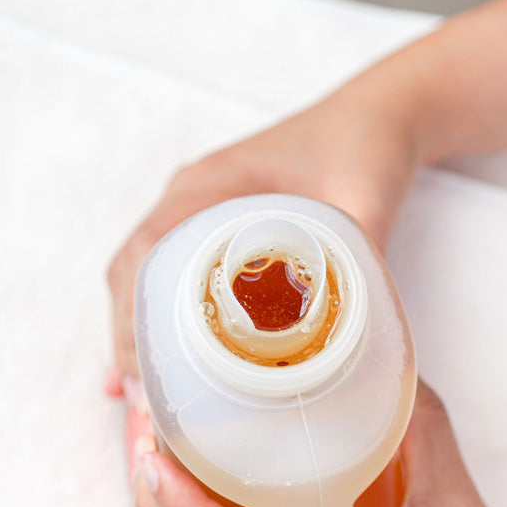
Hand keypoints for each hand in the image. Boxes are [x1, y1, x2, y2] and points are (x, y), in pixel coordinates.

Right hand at [107, 84, 420, 378]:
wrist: (379, 114)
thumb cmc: (365, 147)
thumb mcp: (362, 205)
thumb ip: (357, 263)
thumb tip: (346, 343)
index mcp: (215, 180)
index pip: (147, 246)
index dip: (132, 309)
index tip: (138, 364)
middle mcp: (196, 189)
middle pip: (134, 263)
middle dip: (127, 329)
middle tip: (140, 392)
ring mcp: (202, 199)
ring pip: (144, 265)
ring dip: (136, 320)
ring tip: (142, 384)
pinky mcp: (217, 213)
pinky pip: (170, 260)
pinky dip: (157, 305)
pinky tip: (154, 352)